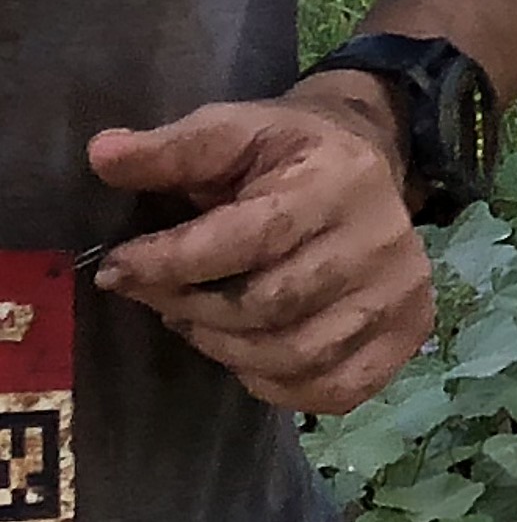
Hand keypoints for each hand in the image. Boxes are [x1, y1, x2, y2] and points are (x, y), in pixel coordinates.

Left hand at [87, 80, 435, 413]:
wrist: (371, 160)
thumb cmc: (287, 151)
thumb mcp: (232, 131)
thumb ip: (170, 150)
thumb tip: (102, 155)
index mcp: (337, 180)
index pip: (248, 238)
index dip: (171, 262)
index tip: (118, 269)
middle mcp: (381, 239)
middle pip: (267, 307)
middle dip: (192, 308)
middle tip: (158, 296)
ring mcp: (399, 292)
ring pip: (296, 355)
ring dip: (226, 349)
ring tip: (199, 321)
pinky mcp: (409, 331)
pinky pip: (333, 389)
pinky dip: (278, 384)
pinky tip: (251, 354)